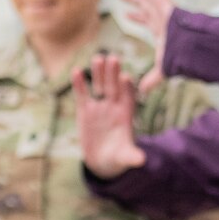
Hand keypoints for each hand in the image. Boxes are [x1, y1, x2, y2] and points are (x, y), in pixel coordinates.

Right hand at [71, 52, 146, 178]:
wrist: (102, 161)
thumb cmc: (118, 158)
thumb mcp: (125, 158)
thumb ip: (132, 156)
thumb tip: (142, 161)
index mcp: (126, 115)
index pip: (128, 98)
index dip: (128, 88)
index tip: (126, 77)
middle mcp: (114, 106)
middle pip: (114, 87)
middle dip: (114, 74)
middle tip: (114, 58)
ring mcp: (99, 106)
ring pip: (99, 86)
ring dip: (98, 72)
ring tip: (97, 58)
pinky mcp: (85, 110)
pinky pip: (82, 94)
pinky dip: (79, 83)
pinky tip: (76, 71)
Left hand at [118, 0, 175, 93]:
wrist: (190, 48)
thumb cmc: (180, 59)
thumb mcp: (162, 70)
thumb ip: (152, 79)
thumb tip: (141, 93)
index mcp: (161, 31)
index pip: (147, 22)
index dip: (137, 17)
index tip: (127, 14)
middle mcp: (162, 18)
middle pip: (145, 5)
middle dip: (134, 0)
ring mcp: (163, 8)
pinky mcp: (165, 1)